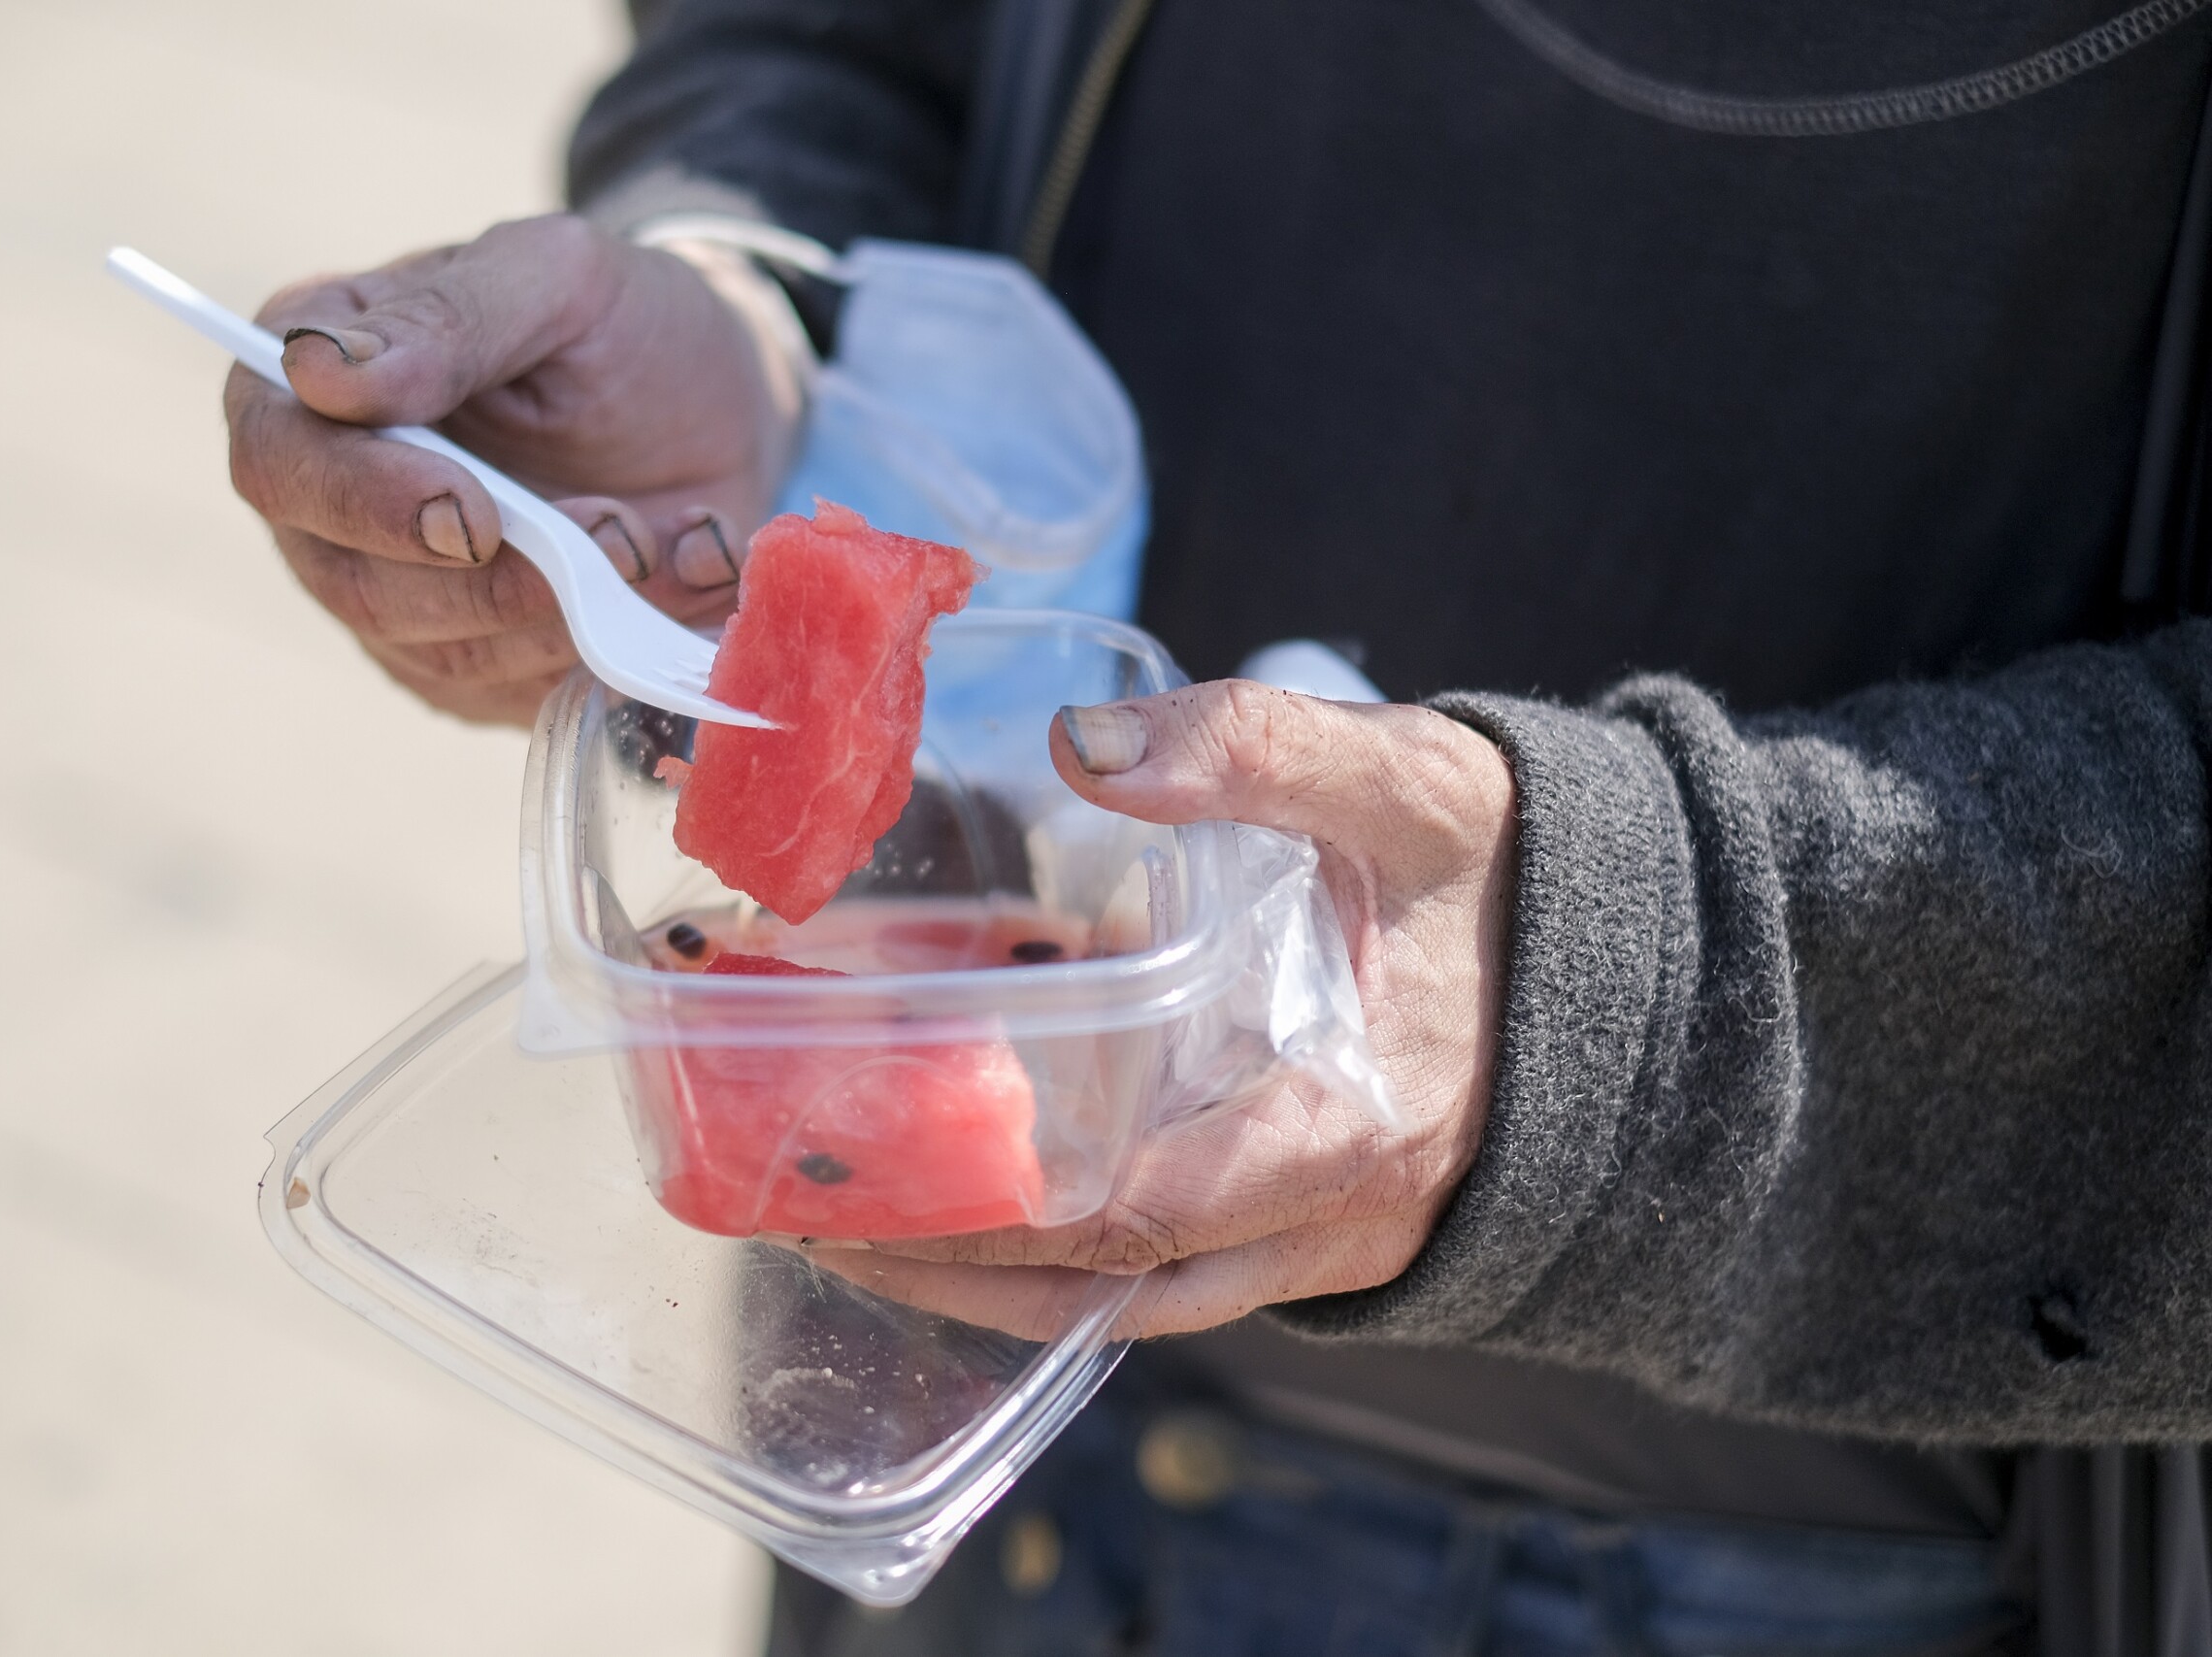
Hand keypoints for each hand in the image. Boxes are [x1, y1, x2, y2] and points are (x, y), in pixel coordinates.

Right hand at [226, 214, 804, 725]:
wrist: (717, 405)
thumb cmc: (618, 324)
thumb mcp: (557, 277)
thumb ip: (448, 318)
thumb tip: (319, 373)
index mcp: (311, 388)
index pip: (281, 464)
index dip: (367, 503)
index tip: (471, 513)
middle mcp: (334, 509)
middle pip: (357, 585)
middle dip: (496, 580)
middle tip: (618, 535)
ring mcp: (401, 603)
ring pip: (450, 654)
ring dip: (572, 613)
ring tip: (665, 538)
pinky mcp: (481, 671)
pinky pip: (530, 692)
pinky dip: (621, 646)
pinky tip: (687, 576)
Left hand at [809, 682, 1518, 1339]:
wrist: (1638, 961)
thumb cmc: (1516, 873)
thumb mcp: (1410, 781)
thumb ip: (1256, 746)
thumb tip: (1084, 743)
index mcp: (1351, 1125)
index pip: (1145, 1211)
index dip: (996, 1213)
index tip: (866, 1185)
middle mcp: (1333, 1218)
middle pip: (1111, 1284)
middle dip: (952, 1266)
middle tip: (805, 1216)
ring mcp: (1327, 1240)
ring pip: (1135, 1302)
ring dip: (992, 1285)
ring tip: (851, 1232)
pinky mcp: (1315, 1226)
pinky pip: (1174, 1273)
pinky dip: (1064, 1260)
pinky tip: (970, 1206)